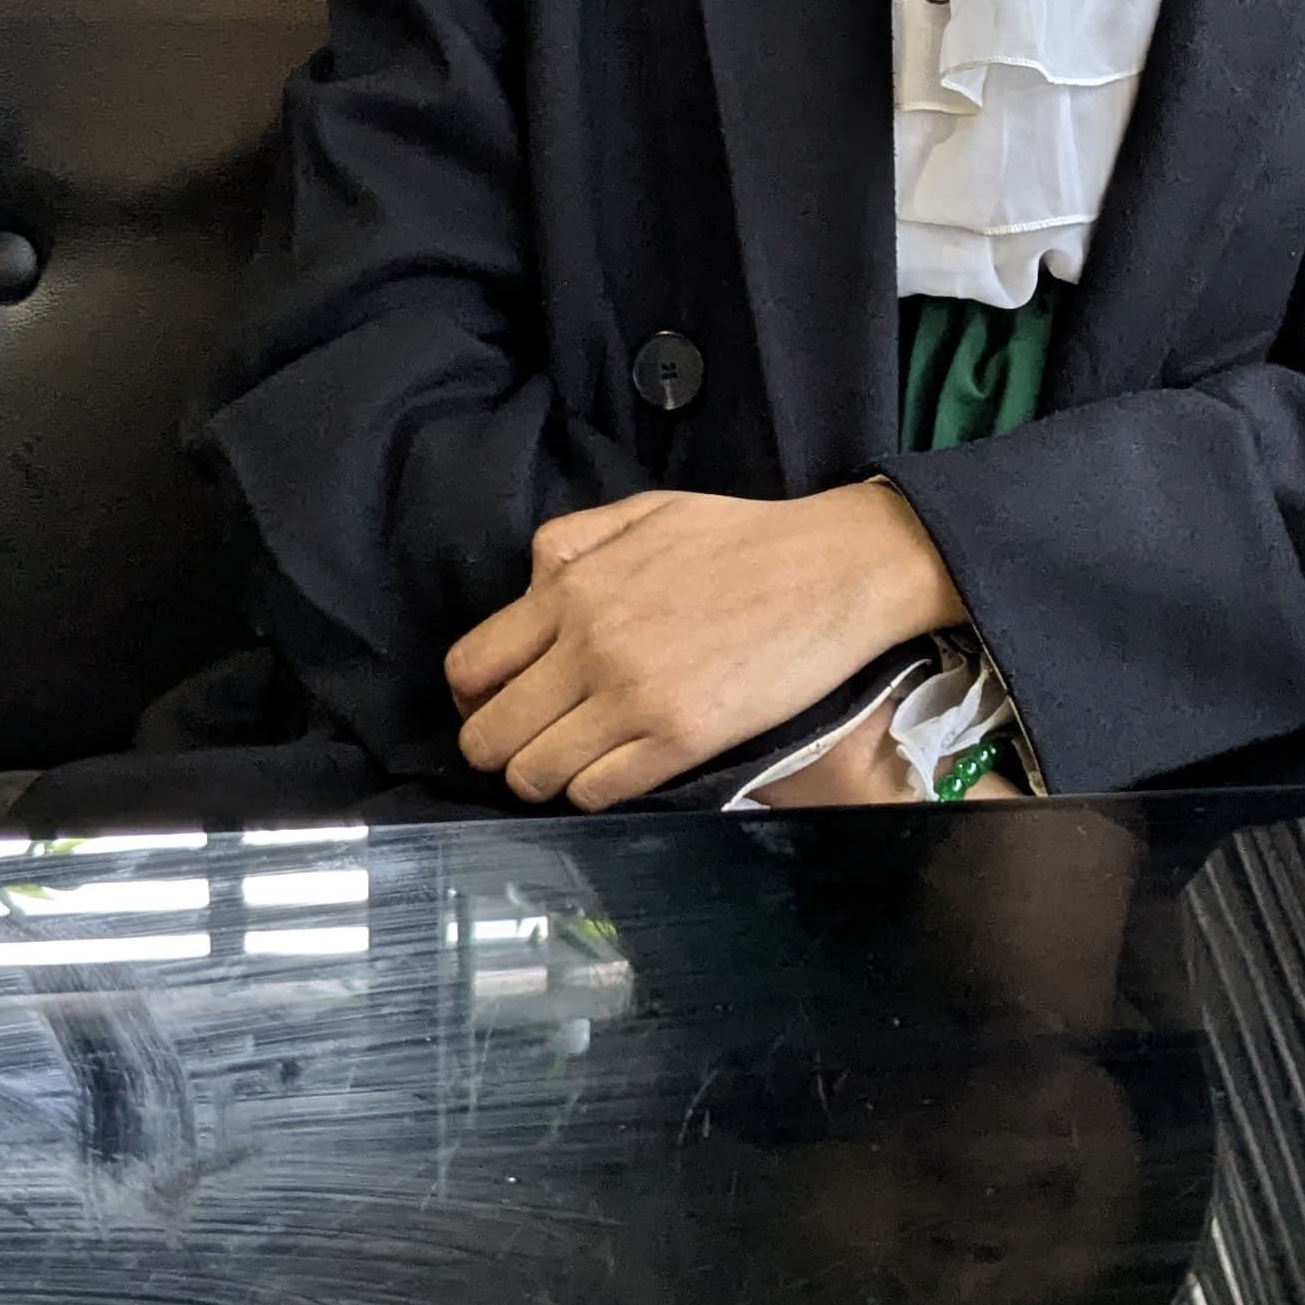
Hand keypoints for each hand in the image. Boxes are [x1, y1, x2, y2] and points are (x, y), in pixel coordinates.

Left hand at [443, 482, 962, 806]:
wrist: (834, 571)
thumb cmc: (743, 538)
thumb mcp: (643, 511)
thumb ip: (570, 544)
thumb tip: (526, 589)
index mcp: (573, 589)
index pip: (470, 670)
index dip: (474, 697)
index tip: (500, 702)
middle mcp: (590, 648)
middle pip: (489, 736)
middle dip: (499, 746)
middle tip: (532, 740)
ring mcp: (633, 700)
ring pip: (534, 775)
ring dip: (545, 774)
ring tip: (576, 758)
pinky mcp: (680, 741)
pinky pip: (596, 793)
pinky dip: (594, 790)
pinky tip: (618, 767)